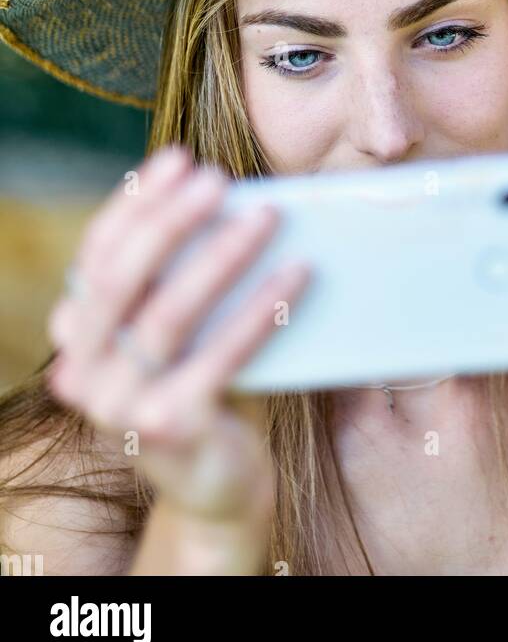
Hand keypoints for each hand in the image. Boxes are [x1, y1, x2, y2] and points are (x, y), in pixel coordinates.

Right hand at [45, 144, 311, 525]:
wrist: (221, 483)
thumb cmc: (205, 385)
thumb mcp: (183, 328)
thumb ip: (180, 276)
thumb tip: (232, 194)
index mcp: (78, 336)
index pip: (98, 253)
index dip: (137, 202)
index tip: (179, 158)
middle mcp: (83, 371)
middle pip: (122, 280)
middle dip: (172, 220)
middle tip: (219, 180)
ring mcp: (120, 407)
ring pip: (168, 316)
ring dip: (221, 257)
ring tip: (268, 217)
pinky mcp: (170, 429)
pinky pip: (219, 358)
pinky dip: (260, 311)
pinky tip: (296, 274)